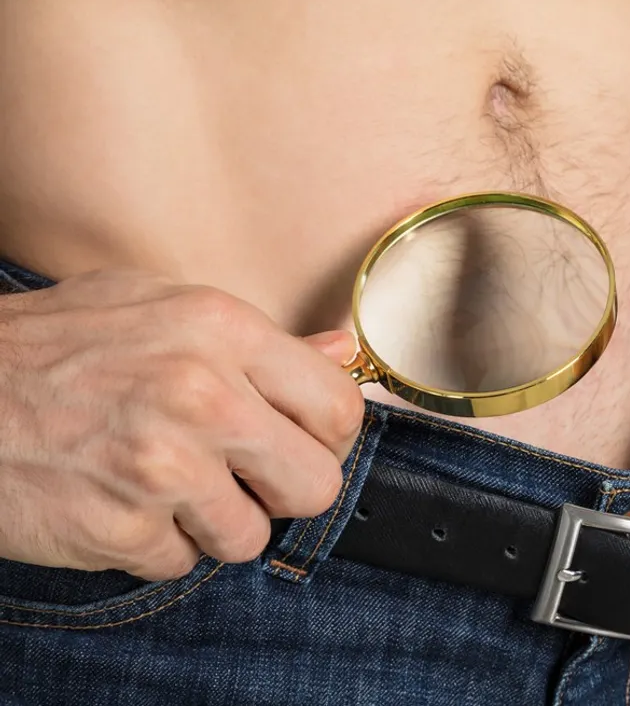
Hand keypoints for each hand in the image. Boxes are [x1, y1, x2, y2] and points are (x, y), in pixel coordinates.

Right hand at [0, 270, 366, 580]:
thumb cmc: (48, 347)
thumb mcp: (155, 307)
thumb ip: (256, 339)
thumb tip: (340, 352)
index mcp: (221, 331)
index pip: (339, 407)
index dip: (328, 438)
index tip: (301, 443)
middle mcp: (202, 395)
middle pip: (316, 485)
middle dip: (283, 491)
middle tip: (240, 477)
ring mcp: (162, 467)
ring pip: (249, 536)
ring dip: (211, 523)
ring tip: (161, 484)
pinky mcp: (121, 527)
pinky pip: (179, 563)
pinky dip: (151, 544)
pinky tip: (116, 501)